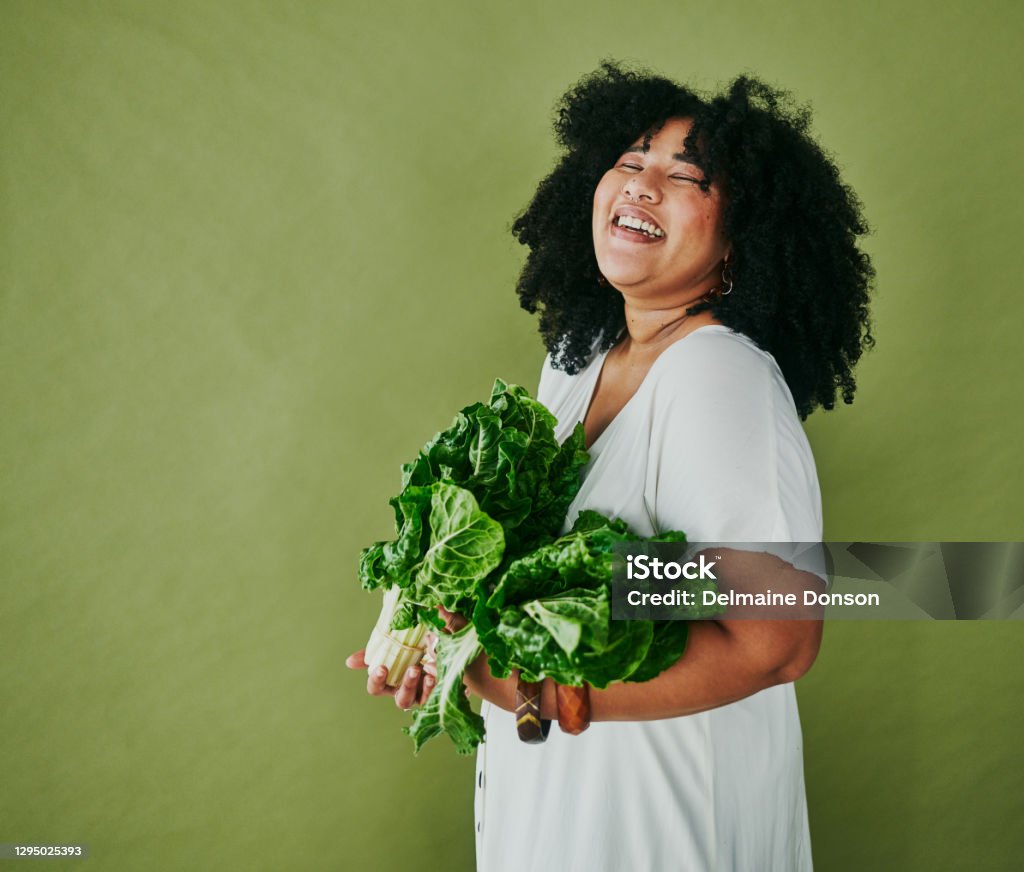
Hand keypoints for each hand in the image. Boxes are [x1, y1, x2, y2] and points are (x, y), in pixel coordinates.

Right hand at [344, 606, 466, 710]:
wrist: (465, 646)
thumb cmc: (432, 639)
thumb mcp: (413, 633)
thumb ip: (390, 637)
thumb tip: (351, 658)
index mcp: (395, 674)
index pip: (376, 684)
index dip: (375, 679)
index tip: (381, 667)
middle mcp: (406, 687)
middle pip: (393, 696)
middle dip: (399, 683)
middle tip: (410, 668)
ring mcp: (422, 693)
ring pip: (409, 700)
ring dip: (413, 686)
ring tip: (422, 671)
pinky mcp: (438, 696)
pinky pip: (432, 698)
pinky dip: (432, 688)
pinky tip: (436, 675)